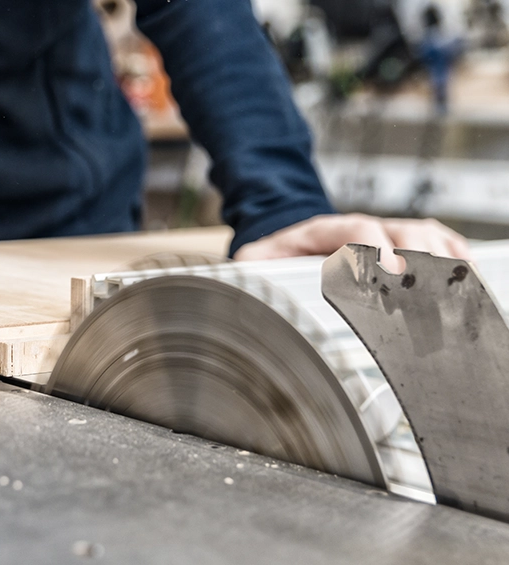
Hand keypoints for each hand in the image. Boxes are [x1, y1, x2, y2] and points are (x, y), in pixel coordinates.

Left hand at [233, 214, 470, 270]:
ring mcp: (385, 234)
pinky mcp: (401, 246)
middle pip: (401, 230)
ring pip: (424, 233)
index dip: (375, 247)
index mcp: (325, 230)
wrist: (291, 242)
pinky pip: (436, 242)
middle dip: (417, 256)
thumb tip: (243, 271)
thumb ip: (251, 264)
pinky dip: (454, 255)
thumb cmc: (277, 256)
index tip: (388, 267)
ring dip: (442, 255)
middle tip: (427, 285)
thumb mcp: (256, 259)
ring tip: (457, 281)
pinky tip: (466, 274)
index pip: (357, 229)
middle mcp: (361, 228)